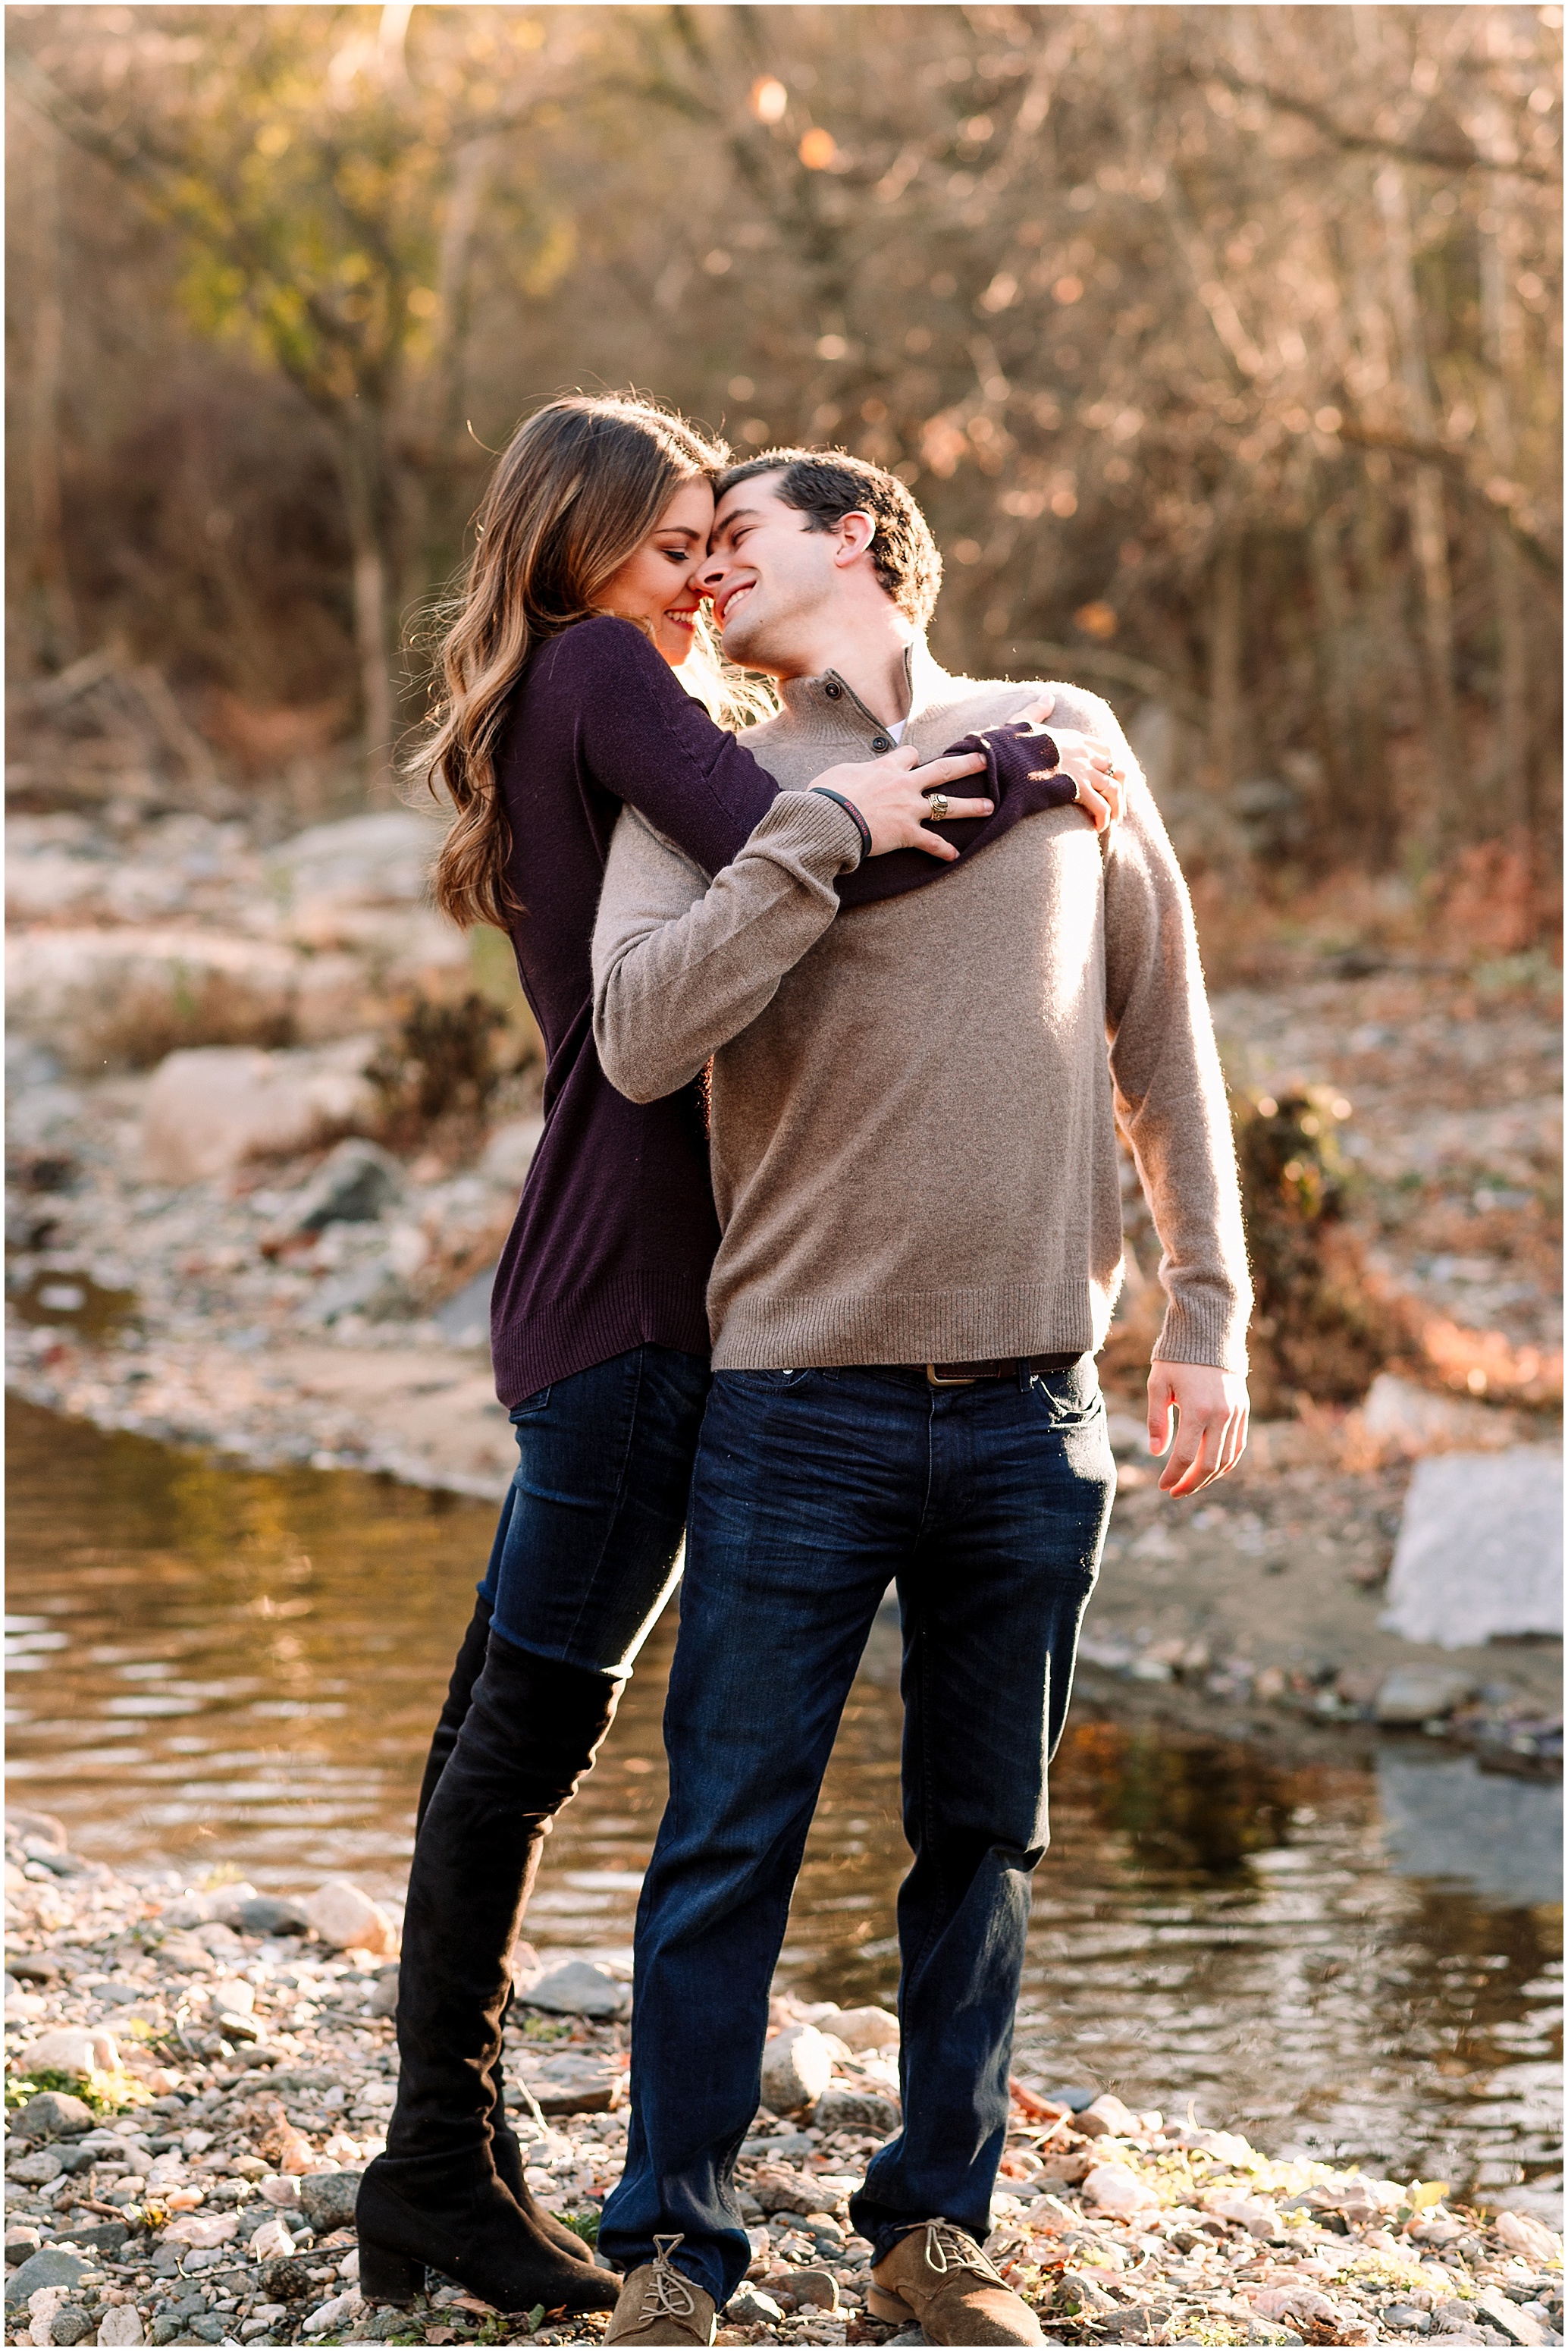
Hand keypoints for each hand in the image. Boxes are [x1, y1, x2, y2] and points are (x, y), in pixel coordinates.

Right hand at [812, 746, 992, 860]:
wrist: (827, 818)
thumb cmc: (825, 796)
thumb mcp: (839, 774)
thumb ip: (855, 774)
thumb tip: (853, 778)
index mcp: (886, 767)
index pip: (909, 755)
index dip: (913, 758)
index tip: (915, 760)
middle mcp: (904, 784)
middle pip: (942, 770)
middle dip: (966, 765)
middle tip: (984, 761)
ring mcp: (909, 809)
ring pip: (948, 805)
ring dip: (971, 807)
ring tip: (989, 807)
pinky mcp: (907, 833)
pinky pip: (931, 842)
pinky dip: (942, 850)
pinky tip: (955, 856)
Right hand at [1010, 690, 1125, 833]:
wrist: (999, 760)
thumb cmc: (1005, 745)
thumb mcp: (1021, 722)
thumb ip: (1036, 711)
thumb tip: (1048, 696)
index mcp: (1070, 737)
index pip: (1103, 749)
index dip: (1109, 765)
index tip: (1106, 781)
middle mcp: (1081, 752)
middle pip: (1115, 769)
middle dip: (1118, 790)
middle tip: (1113, 809)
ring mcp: (1081, 769)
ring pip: (1113, 789)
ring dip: (1114, 807)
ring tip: (1108, 822)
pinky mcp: (1075, 788)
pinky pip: (1100, 804)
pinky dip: (1102, 817)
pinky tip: (1097, 828)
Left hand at [1146, 1363, 1249, 1496]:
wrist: (1209, 1335)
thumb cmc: (1177, 1360)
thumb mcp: (1158, 1385)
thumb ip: (1157, 1421)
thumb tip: (1157, 1453)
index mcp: (1197, 1410)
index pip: (1186, 1456)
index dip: (1173, 1475)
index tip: (1163, 1486)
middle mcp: (1221, 1415)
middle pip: (1209, 1464)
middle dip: (1191, 1483)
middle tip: (1175, 1492)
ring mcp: (1236, 1414)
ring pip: (1227, 1459)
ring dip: (1209, 1477)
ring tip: (1190, 1484)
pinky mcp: (1243, 1410)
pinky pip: (1238, 1446)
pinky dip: (1225, 1462)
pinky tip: (1210, 1469)